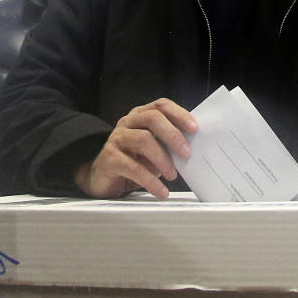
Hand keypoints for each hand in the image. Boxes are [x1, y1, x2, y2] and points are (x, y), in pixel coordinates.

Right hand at [74, 99, 197, 198]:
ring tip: (172, 175)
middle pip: (152, 118)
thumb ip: (169, 144)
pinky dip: (151, 181)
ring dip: (163, 159)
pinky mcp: (108, 159)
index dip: (179, 114)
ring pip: (143, 140)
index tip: (194, 128)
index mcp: (140, 116)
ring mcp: (116, 139)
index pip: (161, 106)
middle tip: (186, 154)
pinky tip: (161, 191)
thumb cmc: (133, 161)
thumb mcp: (154, 150)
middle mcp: (127, 123)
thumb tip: (193, 148)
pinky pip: (133, 168)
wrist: (103, 179)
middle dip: (173, 135)